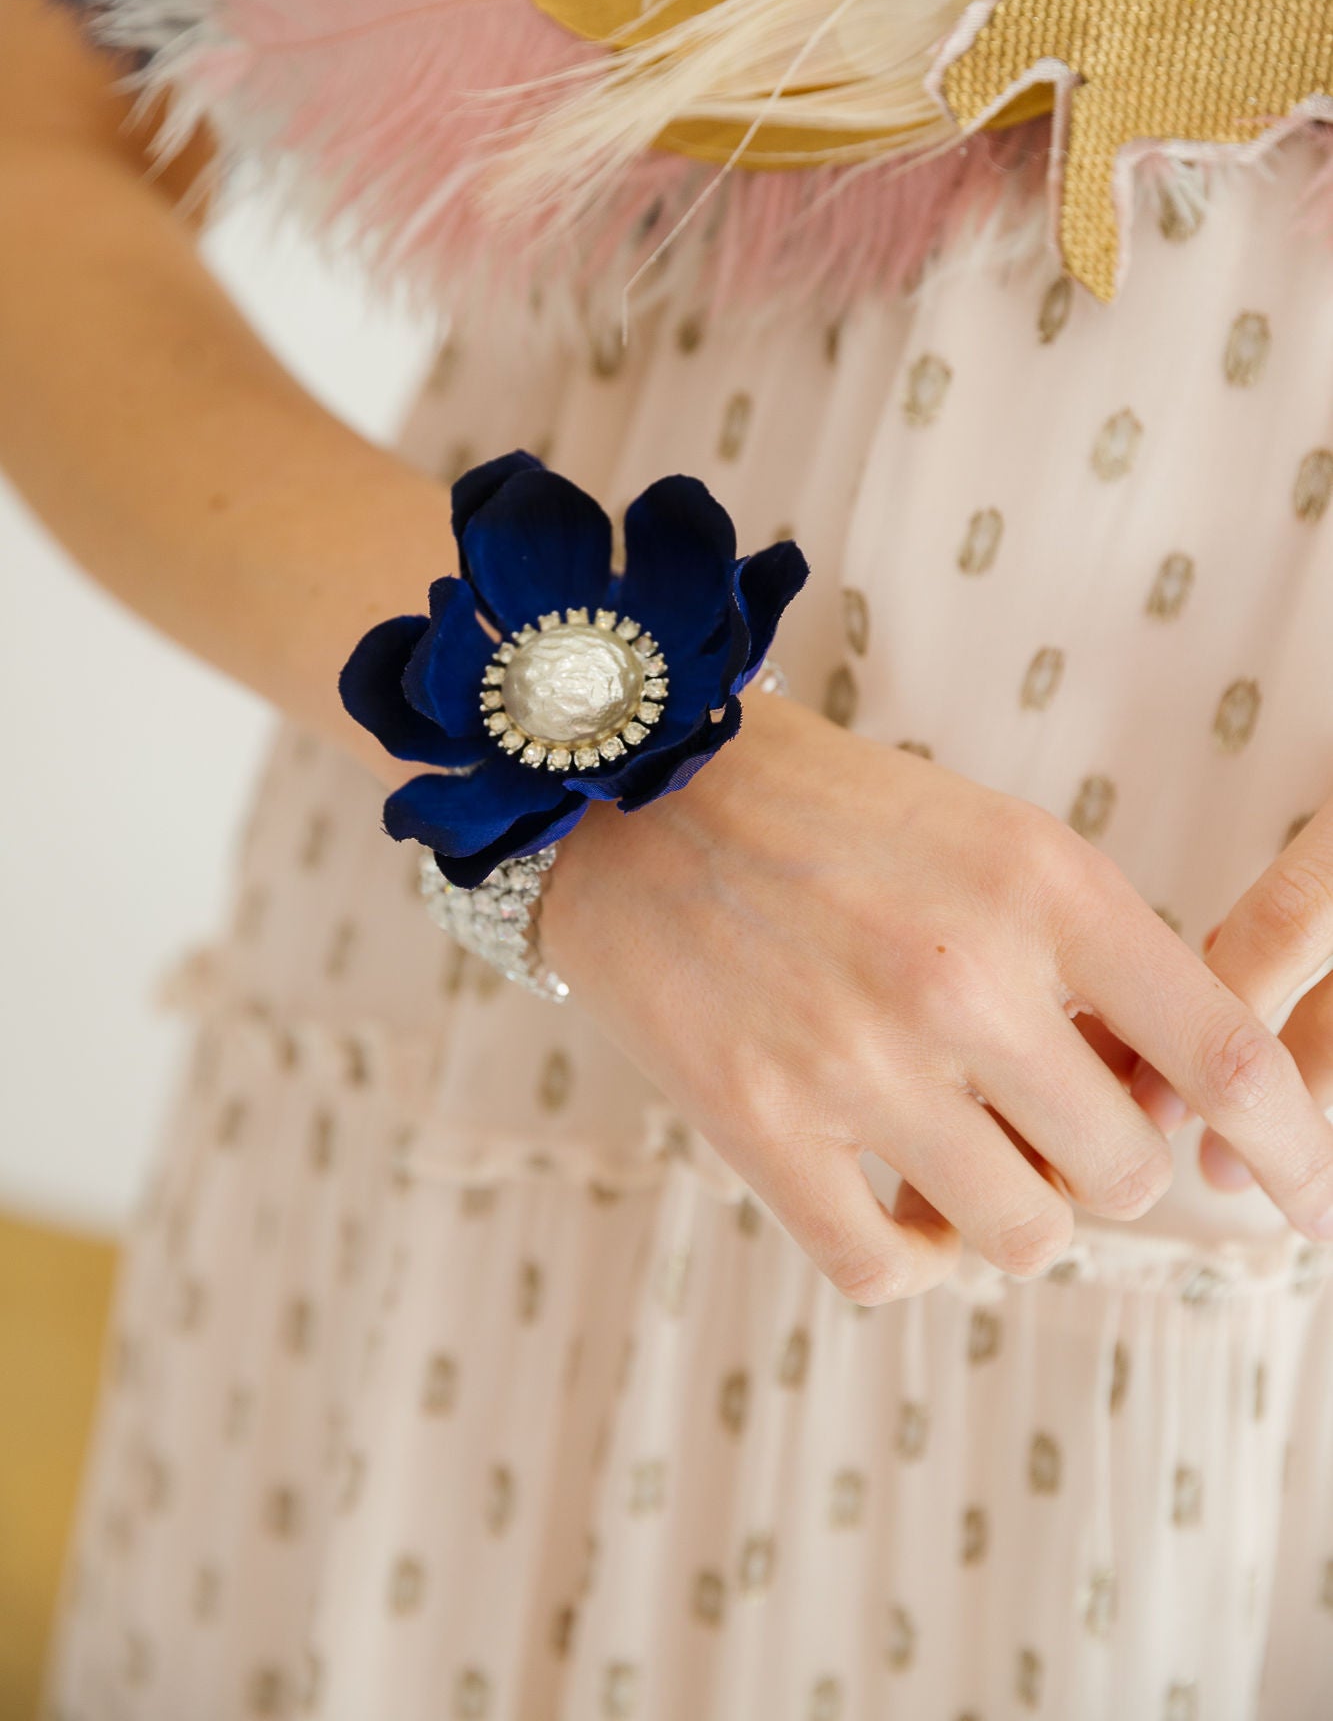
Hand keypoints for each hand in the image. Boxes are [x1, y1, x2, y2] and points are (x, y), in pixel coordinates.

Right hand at [540, 694, 1332, 1301]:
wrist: (634, 790)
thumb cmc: (831, 814)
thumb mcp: (991, 838)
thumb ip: (1093, 960)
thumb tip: (1168, 1102)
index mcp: (1040, 883)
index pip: (1225, 1053)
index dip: (1298, 1147)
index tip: (1312, 1200)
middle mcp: (960, 974)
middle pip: (1124, 1170)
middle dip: (1104, 1161)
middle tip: (1047, 1117)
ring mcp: (853, 1058)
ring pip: (1021, 1236)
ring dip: (1012, 1214)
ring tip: (967, 1156)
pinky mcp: (755, 1120)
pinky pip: (884, 1269)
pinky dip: (910, 1259)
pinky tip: (895, 1205)